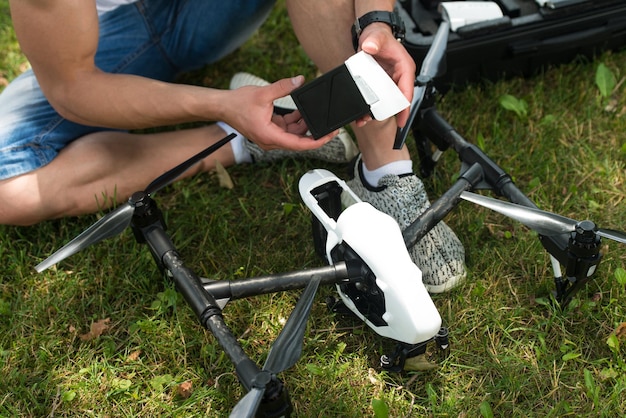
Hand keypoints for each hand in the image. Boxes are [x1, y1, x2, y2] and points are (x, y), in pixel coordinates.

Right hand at [223, 76, 337, 150]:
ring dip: (304, 125)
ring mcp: (270, 136)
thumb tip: (299, 80)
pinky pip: (287, 129)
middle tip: (331, 126)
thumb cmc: (238, 104)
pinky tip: (302, 111)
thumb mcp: (263, 93)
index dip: (316, 141)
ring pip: (293, 134)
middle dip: (314, 133)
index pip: (299, 144)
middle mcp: (271, 140)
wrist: (223, 106)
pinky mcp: (270, 130)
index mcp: (270, 136)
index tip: (329, 136)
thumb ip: (283, 87)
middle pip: (298, 140)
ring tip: (316, 114)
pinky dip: (295, 121)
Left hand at [355, 22, 415, 128]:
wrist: (371, 36)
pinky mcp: (380, 85)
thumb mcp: (377, 36)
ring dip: (376, 112)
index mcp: (405, 68)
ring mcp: (389, 82)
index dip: (405, 107)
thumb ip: (375, 40)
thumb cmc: (379, 36)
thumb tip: (370, 46)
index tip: (402, 119)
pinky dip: (370, 106)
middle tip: (376, 119)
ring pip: (386, 102)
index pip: (407, 90)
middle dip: (388, 113)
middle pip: (396, 100)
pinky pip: (377, 98)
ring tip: (364, 119)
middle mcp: (399, 77)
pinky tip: (362, 113)